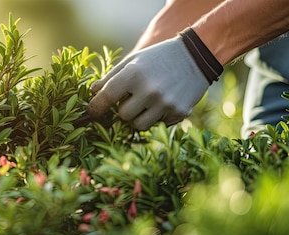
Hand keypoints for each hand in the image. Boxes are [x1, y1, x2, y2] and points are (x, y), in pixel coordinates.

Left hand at [87, 36, 208, 130]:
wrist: (196, 55)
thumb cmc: (158, 57)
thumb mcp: (132, 61)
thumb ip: (110, 77)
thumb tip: (92, 93)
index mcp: (133, 74)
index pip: (105, 98)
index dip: (95, 108)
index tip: (93, 112)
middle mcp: (149, 90)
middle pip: (123, 116)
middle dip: (124, 110)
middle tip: (132, 99)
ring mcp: (165, 103)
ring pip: (139, 125)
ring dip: (139, 117)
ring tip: (147, 102)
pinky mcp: (179, 112)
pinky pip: (159, 124)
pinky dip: (157, 116)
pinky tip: (164, 101)